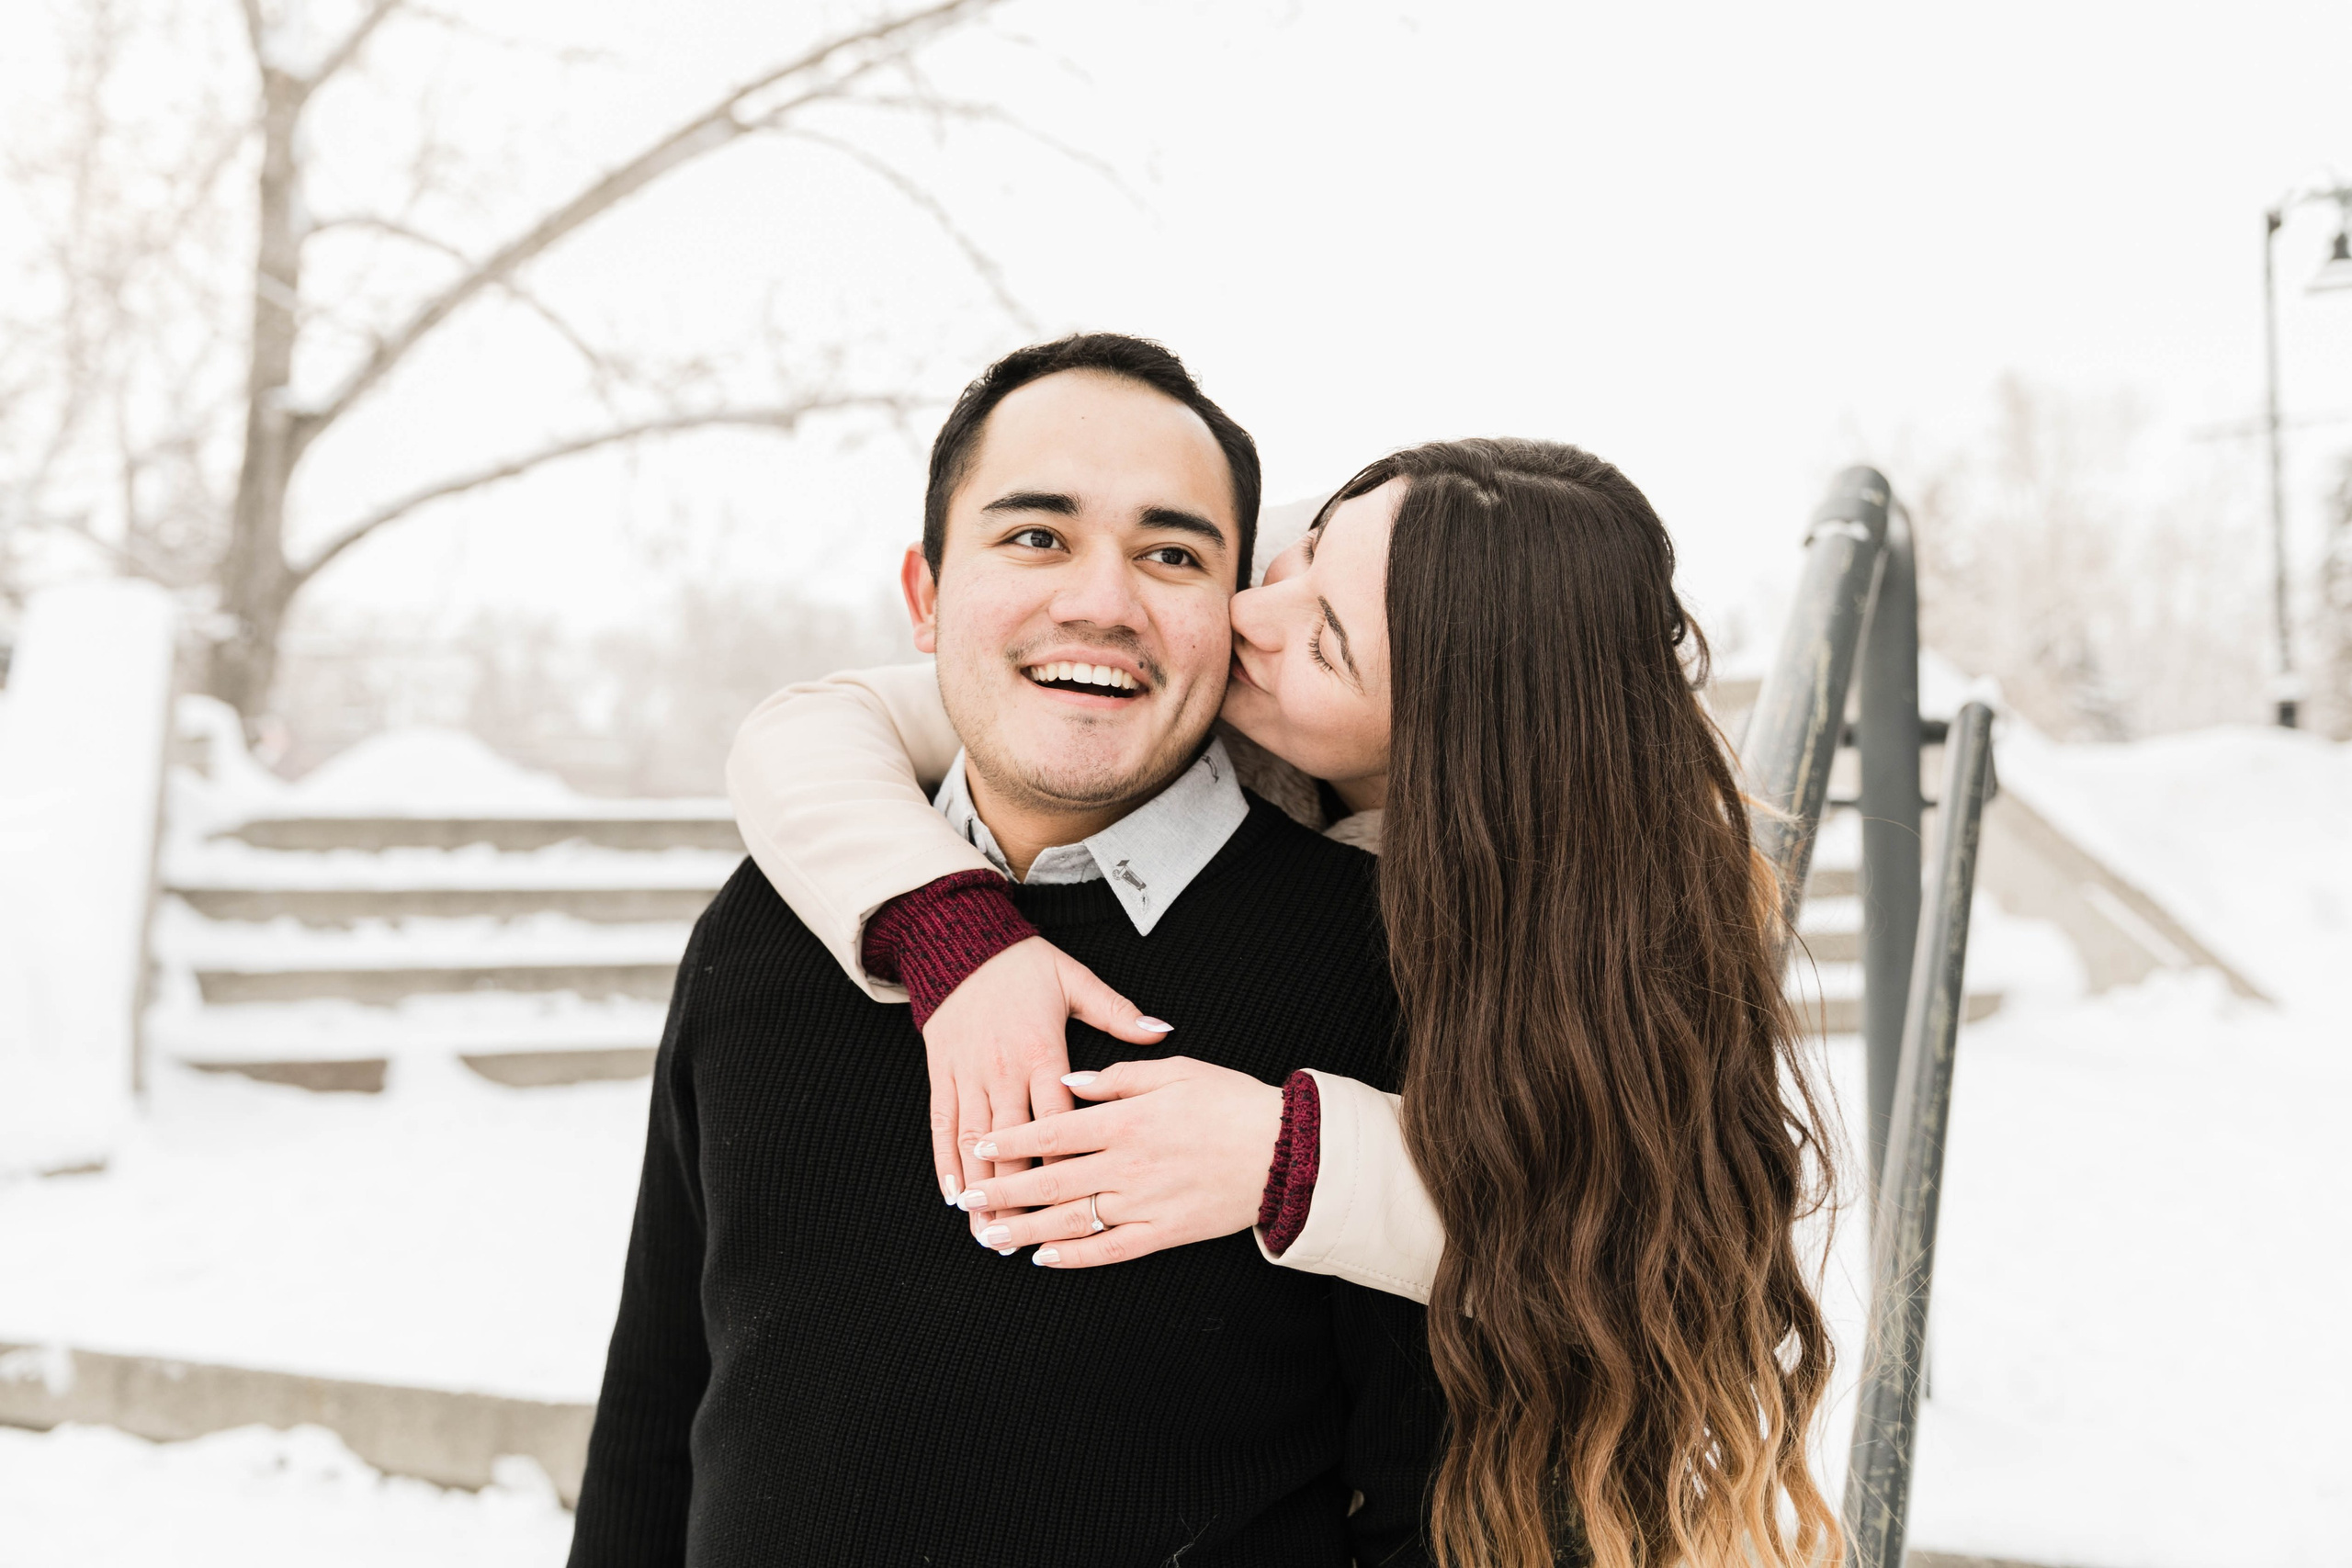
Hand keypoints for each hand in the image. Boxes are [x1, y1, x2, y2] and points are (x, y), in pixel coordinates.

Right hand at [923, 936, 1172, 1235]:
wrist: (960, 940)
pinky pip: (941, 1122)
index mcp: (1044, 1051)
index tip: (1074, 1203)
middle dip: (1017, 1194)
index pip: (1059, 1119)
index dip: (1065, 1163)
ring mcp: (970, 1074)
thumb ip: (1117, 1012)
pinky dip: (944, 1159)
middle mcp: (1005, 1070)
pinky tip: (951, 1192)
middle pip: (1013, 1143)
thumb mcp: (1075, 980)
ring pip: (974, 1141)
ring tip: (986, 1231)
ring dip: (980, 1188)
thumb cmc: (1024, 964)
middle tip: (1021, 1237)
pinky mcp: (943, 1073)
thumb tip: (1160, 1031)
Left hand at [952, 1056, 1285, 1267]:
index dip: (1012, 1140)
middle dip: (1003, 1191)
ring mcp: (1145, 1203)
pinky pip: (1110, 1250)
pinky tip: (1043, 1258)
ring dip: (1025, 1229)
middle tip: (967, 1201)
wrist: (1284, 1151)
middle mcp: (1128, 1165)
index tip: (980, 1146)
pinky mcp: (1164, 1232)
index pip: (1053, 1130)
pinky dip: (1074, 1257)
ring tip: (990, 1235)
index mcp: (1127, 1120)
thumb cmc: (1231, 1101)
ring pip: (1071, 1221)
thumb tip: (1069, 1081)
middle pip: (1051, 1180)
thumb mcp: (1175, 1070)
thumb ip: (1117, 1076)